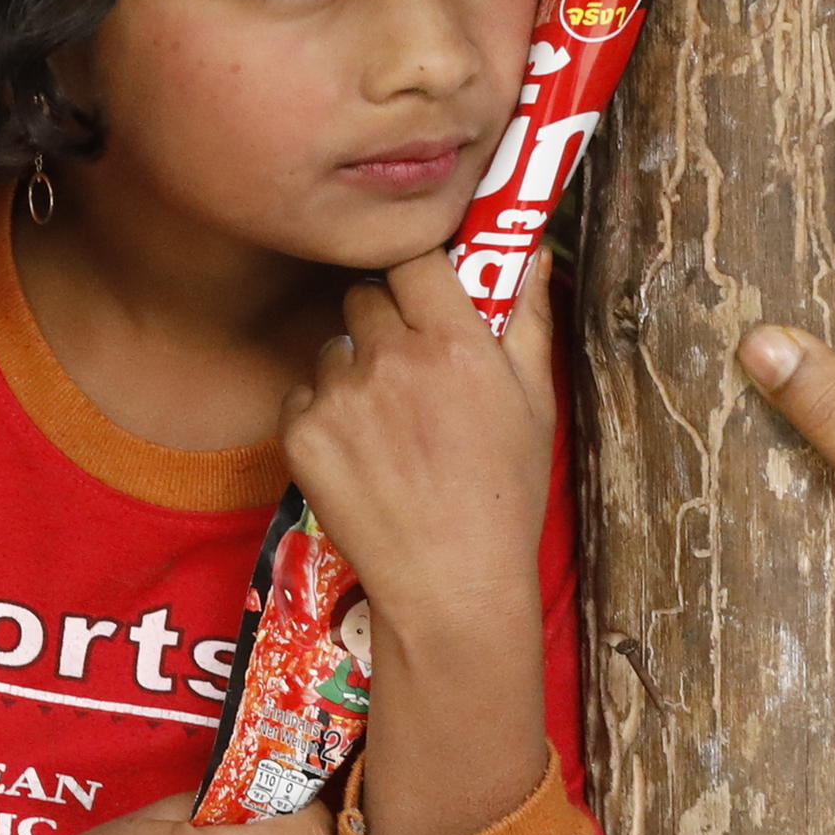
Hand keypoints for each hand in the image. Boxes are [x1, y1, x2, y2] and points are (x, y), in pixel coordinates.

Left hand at [281, 247, 557, 834]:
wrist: (451, 583)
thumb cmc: (505, 494)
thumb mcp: (535, 403)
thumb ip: (526, 318)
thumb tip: (530, 251)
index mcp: (453, 343)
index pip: (413, 257)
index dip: (416, 270)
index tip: (426, 289)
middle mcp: (390, 359)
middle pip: (363, 296)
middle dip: (383, 319)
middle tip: (411, 365)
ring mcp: (338, 395)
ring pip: (331, 347)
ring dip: (352, 369)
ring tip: (390, 426)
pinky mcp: (298, 431)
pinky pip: (303, 394)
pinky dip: (324, 414)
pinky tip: (362, 455)